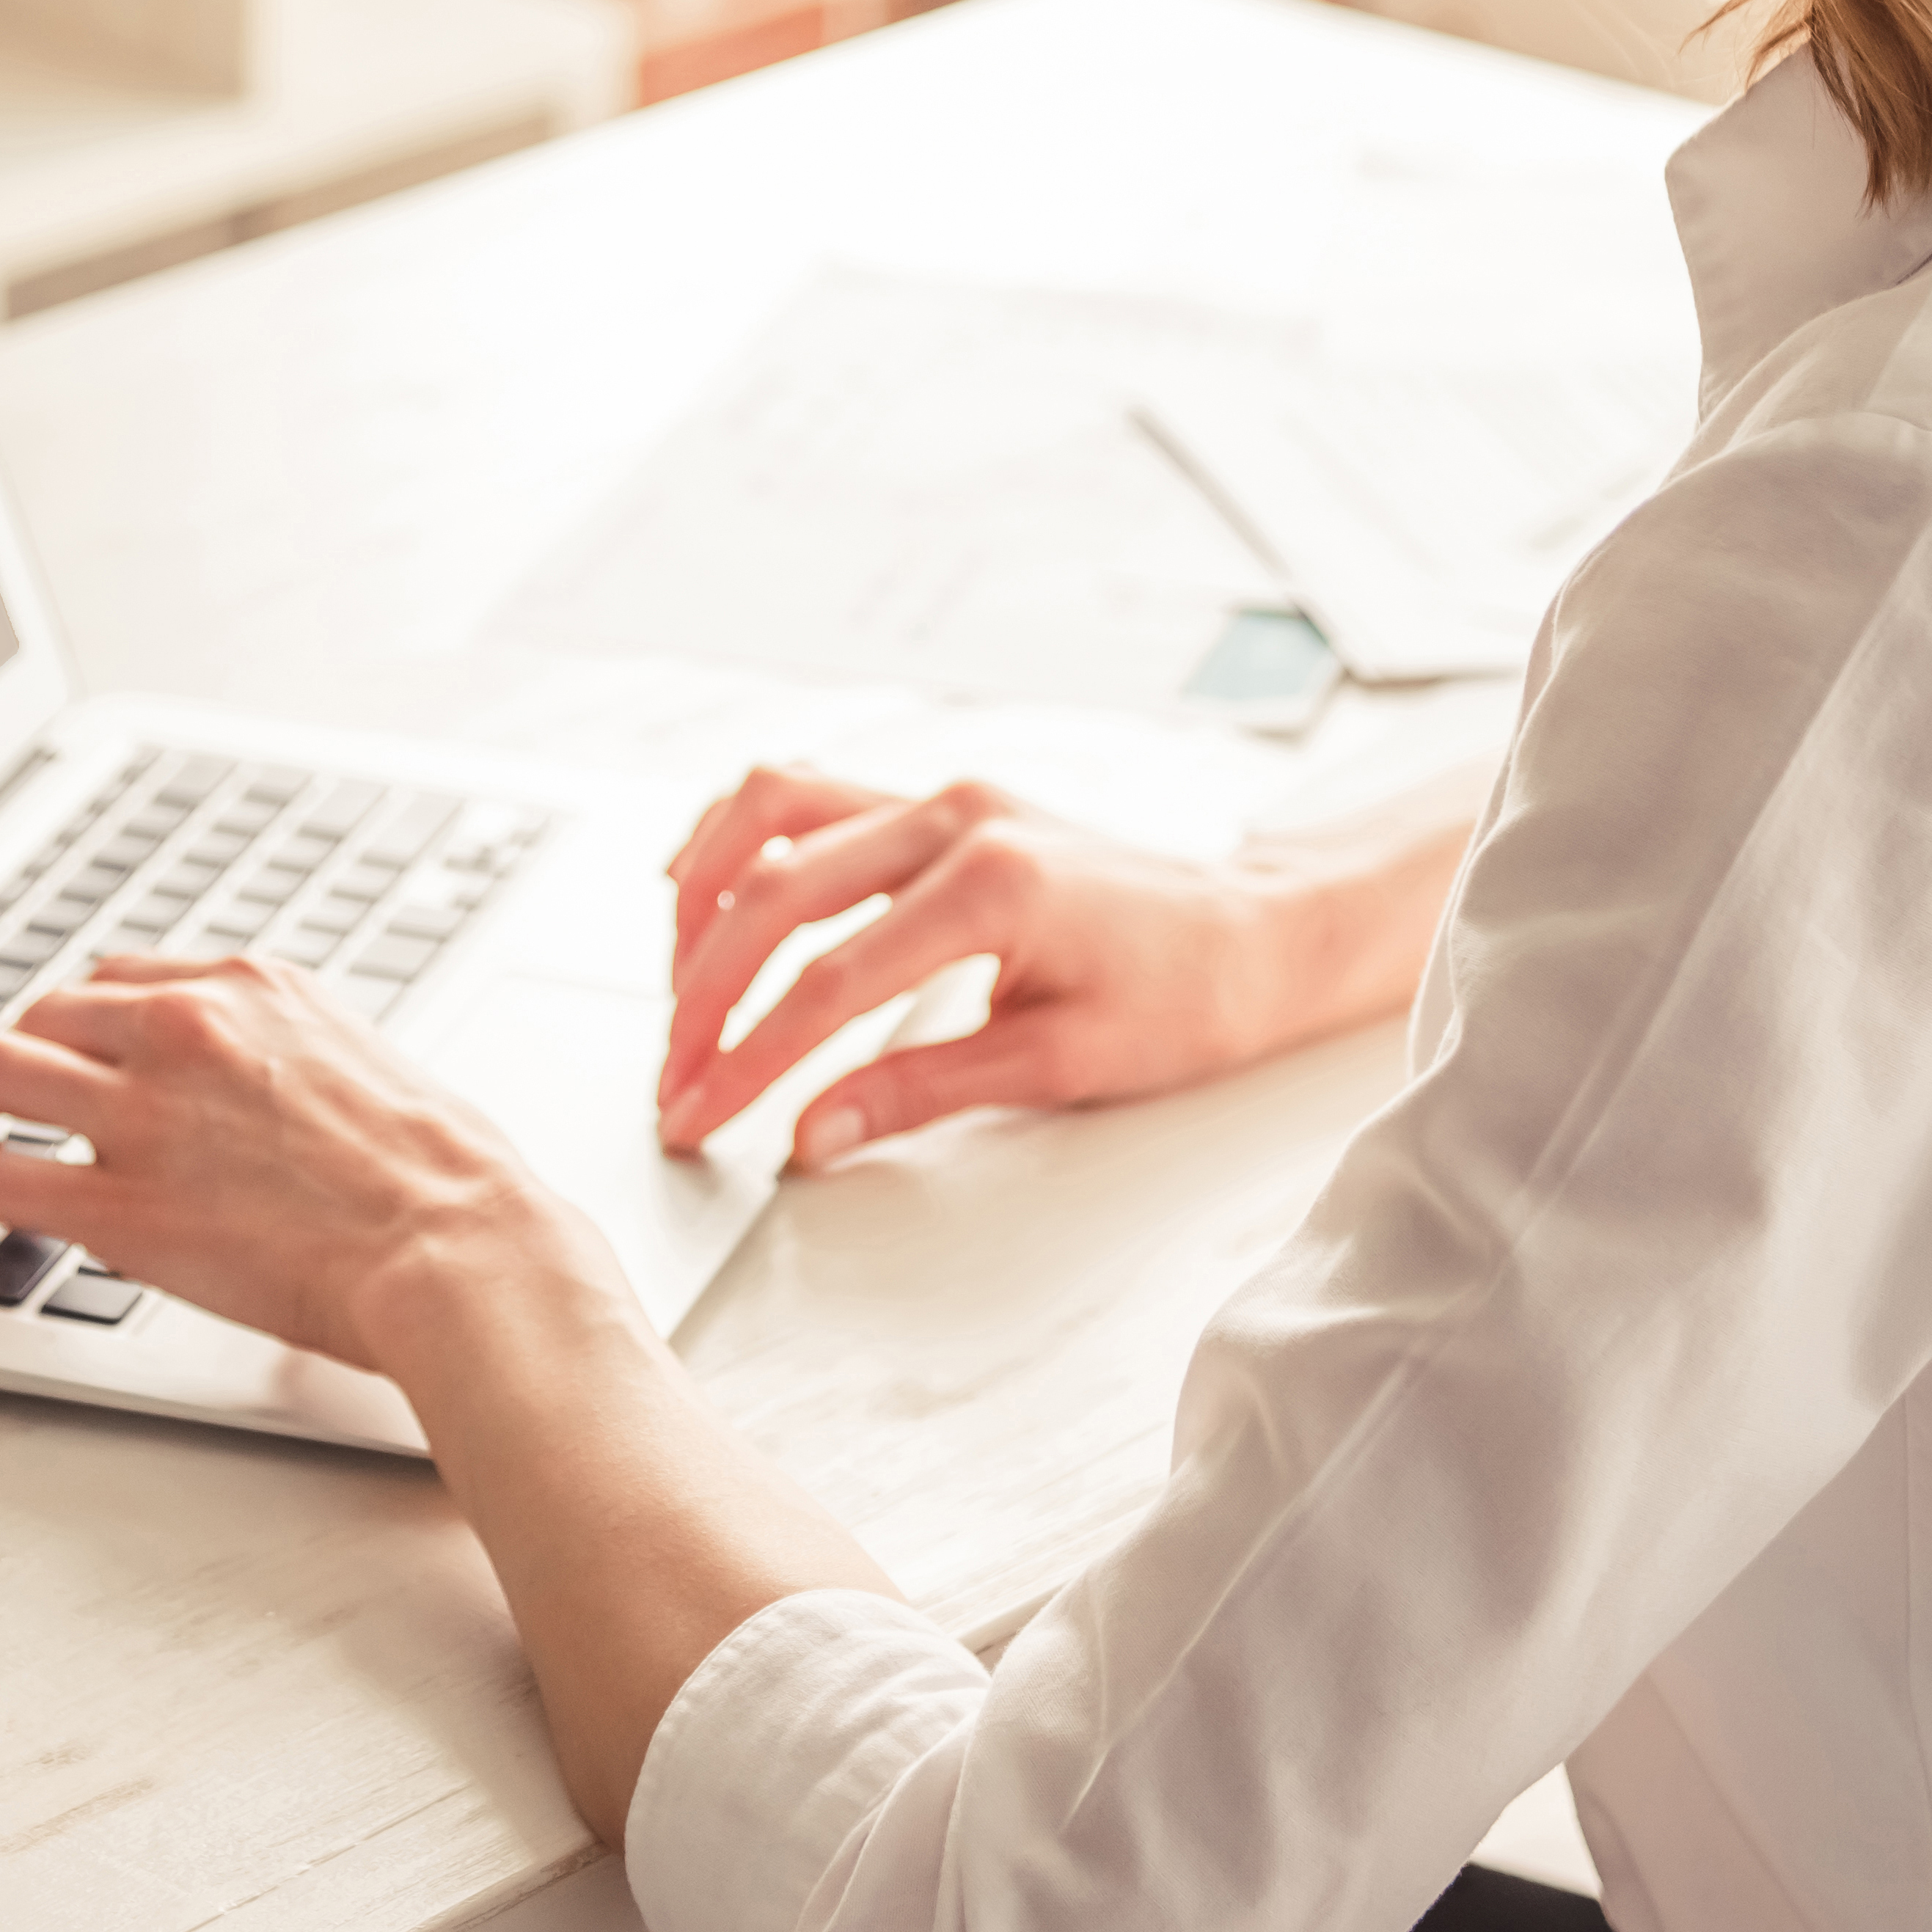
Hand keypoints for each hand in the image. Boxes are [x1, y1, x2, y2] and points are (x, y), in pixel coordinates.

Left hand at [0, 955, 621, 1378]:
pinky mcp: (118, 1204)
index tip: (48, 1037)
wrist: (454, 1241)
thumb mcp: (366, 1068)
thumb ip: (292, 1062)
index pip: (121, 981)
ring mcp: (143, 1113)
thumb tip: (268, 1096)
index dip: (68, 1015)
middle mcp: (185, 1029)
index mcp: (253, 987)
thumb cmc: (441, 1174)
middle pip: (46, 1017)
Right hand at [651, 767, 1314, 1170]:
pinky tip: (709, 893)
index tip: (696, 1114)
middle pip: (776, 897)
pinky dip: (744, 839)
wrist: (1256, 935)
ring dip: (706, 901)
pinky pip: (810, 795)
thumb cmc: (1187, 998)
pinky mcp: (941, 800)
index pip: (827, 983)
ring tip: (680, 990)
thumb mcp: (1056, 1065)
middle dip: (705, 997)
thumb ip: (919, 1093)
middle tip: (676, 1078)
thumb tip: (811, 1135)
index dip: (746, 1059)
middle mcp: (956, 820)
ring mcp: (945, 796)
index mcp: (993, 888)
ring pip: (773, 814)